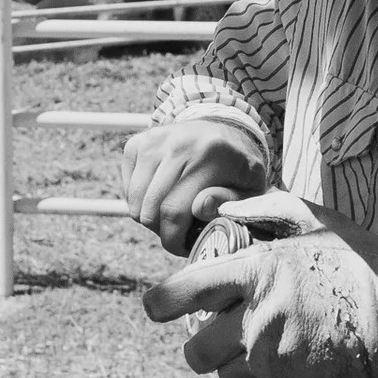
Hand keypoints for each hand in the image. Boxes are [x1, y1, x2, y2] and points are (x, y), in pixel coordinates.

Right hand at [121, 118, 268, 254]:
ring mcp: (154, 140)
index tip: (184, 247)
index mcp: (210, 155)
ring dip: (149, 218)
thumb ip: (229, 202)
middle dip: (162, 232)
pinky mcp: (138, 143)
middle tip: (180, 231)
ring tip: (173, 214)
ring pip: (134, 202)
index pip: (174, 211)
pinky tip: (162, 196)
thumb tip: (200, 207)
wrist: (222, 130)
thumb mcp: (250, 187)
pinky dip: (140, 201)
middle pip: (149, 210)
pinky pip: (127, 188)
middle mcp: (178, 143)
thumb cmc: (237, 168)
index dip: (174, 240)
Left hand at [142, 192, 377, 377]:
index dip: (162, 304)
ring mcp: (278, 359)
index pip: (182, 294)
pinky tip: (292, 361)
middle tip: (216, 335)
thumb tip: (213, 209)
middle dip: (200, 346)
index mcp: (257, 271)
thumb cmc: (360, 259)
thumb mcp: (314, 217)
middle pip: (196, 353)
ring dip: (237, 366)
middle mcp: (259, 318)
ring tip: (261, 346)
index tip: (161, 307)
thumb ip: (260, 207)